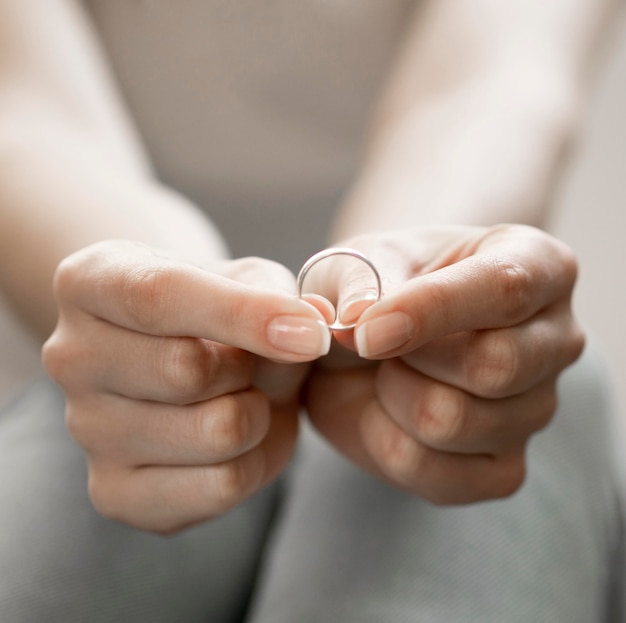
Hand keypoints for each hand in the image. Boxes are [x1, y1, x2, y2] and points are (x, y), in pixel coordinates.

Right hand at [43, 240, 329, 533]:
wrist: (190, 357)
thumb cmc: (220, 312)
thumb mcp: (250, 280)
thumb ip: (277, 296)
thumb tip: (309, 330)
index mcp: (89, 283)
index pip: (158, 296)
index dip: (244, 315)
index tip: (311, 333)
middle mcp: (71, 357)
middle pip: (186, 371)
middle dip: (252, 368)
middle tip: (254, 362)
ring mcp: (87, 431)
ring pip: (216, 433)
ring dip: (258, 414)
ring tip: (244, 396)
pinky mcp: (114, 493)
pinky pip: (220, 487)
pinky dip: (254, 462)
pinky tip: (238, 439)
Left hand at [305, 225, 584, 503]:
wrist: (363, 345)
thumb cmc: (375, 291)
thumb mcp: (357, 262)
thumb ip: (357, 281)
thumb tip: (358, 317)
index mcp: (538, 267)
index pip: (506, 288)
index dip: (429, 311)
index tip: (366, 331)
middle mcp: (554, 340)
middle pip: (495, 366)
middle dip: (408, 357)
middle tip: (379, 341)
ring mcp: (537, 410)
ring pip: (451, 421)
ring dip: (392, 395)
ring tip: (391, 369)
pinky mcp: (505, 469)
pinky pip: (438, 475)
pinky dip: (389, 445)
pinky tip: (393, 413)